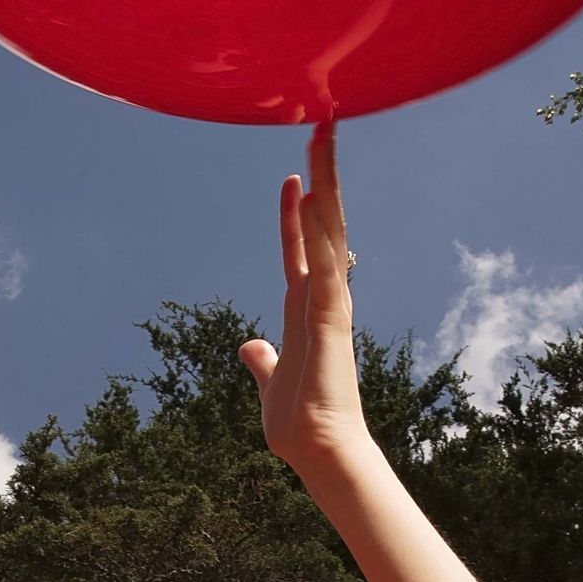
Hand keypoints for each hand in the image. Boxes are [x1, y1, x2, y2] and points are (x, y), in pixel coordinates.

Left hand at [238, 123, 369, 473]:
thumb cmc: (299, 420)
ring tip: (320, 143)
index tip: (292, 175)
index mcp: (306, 306)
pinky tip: (314, 202)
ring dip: (325, 189)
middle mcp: (323, 298)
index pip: (300, 247)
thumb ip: (264, 360)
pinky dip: (320, 236)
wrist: (318, 453)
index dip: (295, 212)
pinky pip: (326, 270)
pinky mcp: (331, 324)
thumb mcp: (271, 379)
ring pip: (329, 236)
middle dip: (323, 178)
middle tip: (322, 128)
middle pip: (324, 226)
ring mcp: (330, 308)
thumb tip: (252, 346)